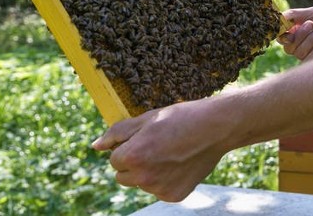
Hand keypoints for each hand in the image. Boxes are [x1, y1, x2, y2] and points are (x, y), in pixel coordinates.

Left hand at [92, 100, 226, 201]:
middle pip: (123, 176)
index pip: (114, 159)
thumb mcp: (147, 118)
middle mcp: (143, 177)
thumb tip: (95, 146)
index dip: (129, 147)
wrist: (216, 128)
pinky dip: (166, 180)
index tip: (146, 138)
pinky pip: (159, 190)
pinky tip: (180, 164)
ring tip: (171, 153)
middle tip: (156, 146)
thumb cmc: (180, 118)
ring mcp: (159, 189)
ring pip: (141, 184)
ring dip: (149, 172)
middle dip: (134, 163)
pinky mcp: (174, 195)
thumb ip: (117, 133)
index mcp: (132, 156)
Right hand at [279, 5, 312, 60]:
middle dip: (297, 33)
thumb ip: (298, 15)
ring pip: (295, 51)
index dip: (281, 31)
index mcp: (305, 31)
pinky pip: (306, 58)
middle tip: (312, 24)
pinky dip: (312, 45)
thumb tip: (279, 16)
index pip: (284, 36)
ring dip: (307, 37)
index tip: (284, 25)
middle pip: (288, 45)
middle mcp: (308, 44)